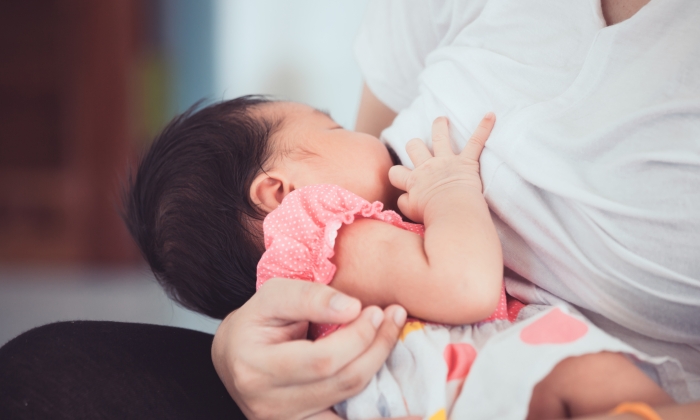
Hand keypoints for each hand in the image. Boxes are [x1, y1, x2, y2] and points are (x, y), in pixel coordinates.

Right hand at [211, 278, 407, 419]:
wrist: (234, 356)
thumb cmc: (256, 321)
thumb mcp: (273, 296)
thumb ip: (310, 297)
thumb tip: (353, 308)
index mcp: (257, 368)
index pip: (322, 360)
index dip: (358, 337)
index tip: (376, 310)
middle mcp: (269, 406)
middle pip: (342, 383)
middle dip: (376, 349)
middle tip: (393, 318)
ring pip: (350, 410)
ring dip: (383, 379)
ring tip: (400, 349)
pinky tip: (411, 416)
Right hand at [388, 113, 494, 222]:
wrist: (453, 213)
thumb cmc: (433, 217)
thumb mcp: (411, 212)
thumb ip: (405, 203)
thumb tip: (404, 197)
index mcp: (413, 181)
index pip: (396, 172)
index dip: (397, 175)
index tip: (401, 179)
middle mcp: (427, 167)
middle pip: (414, 147)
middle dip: (414, 145)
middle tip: (417, 146)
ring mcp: (447, 162)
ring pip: (439, 136)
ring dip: (440, 126)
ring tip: (441, 120)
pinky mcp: (467, 162)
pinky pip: (476, 142)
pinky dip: (484, 128)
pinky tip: (490, 116)